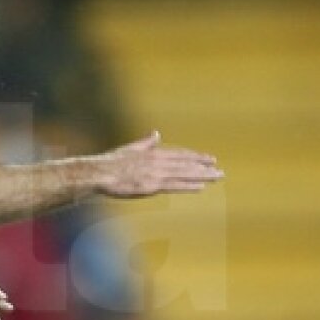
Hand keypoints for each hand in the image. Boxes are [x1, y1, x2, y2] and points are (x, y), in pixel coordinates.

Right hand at [95, 131, 221, 197]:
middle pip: (186, 164)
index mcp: (154, 152)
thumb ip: (146, 142)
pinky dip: (188, 185)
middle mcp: (158, 161)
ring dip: (202, 175)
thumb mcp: (130, 148)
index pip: (180, 154)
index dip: (196, 157)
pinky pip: (174, 185)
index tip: (210, 159)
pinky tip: (201, 186)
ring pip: (184, 174)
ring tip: (217, 177)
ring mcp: (156, 173)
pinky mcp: (151, 185)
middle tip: (220, 171)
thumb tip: (156, 133)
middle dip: (204, 167)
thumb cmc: (110, 163)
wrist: (99, 173)